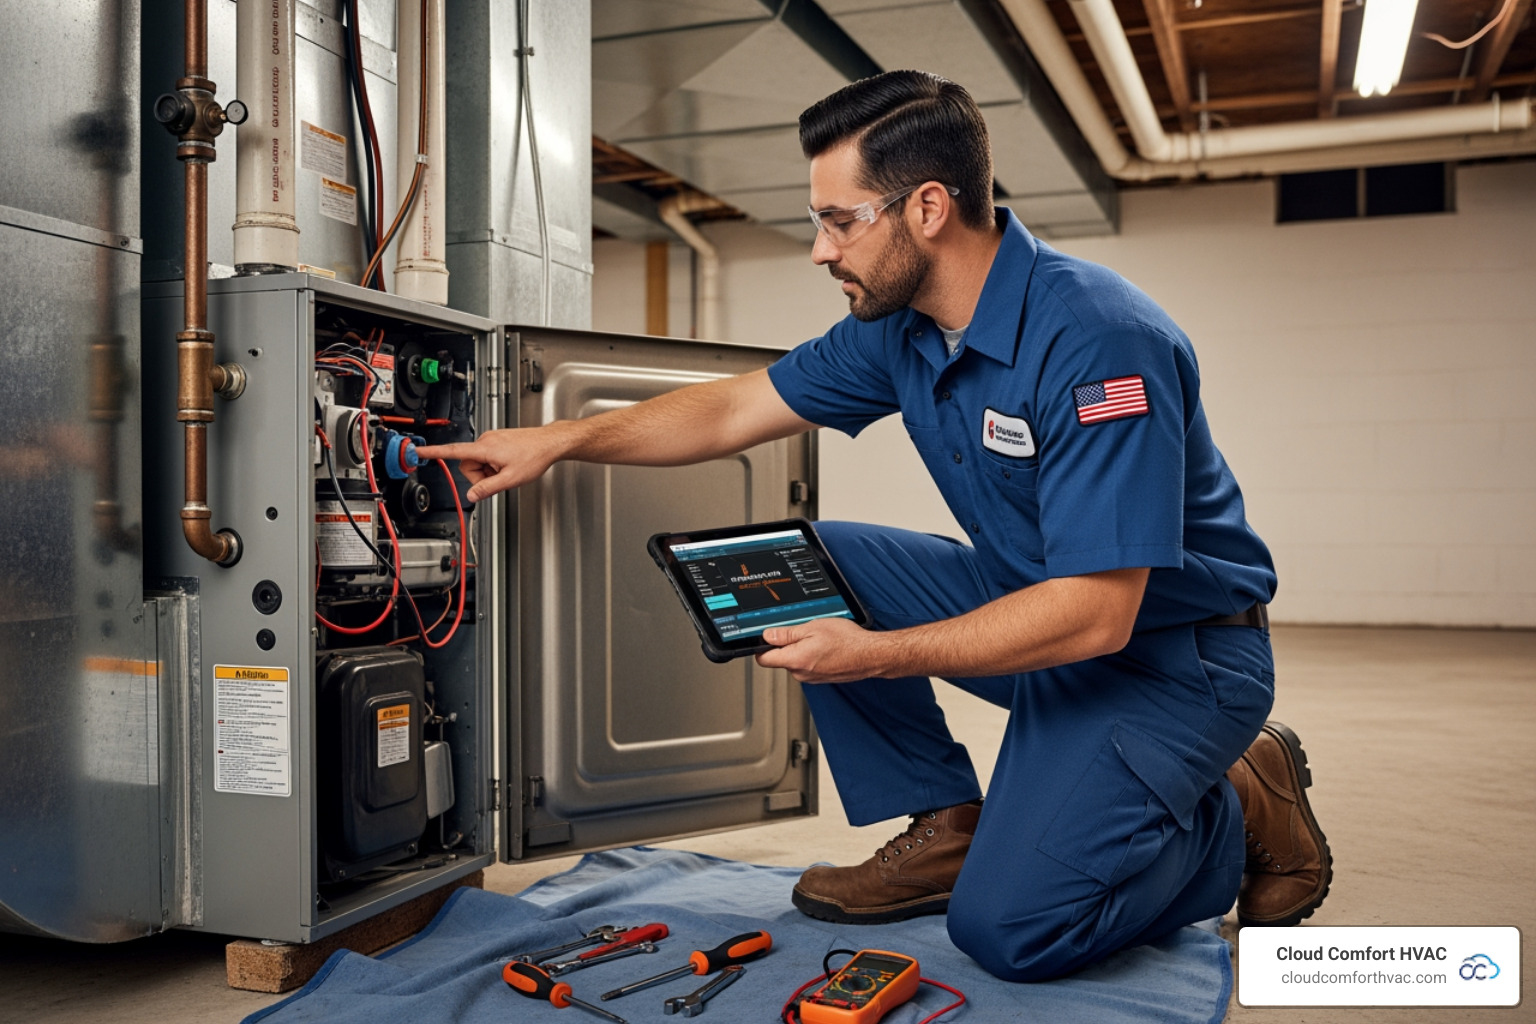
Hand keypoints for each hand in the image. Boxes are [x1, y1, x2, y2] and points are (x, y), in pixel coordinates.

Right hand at [415, 427, 562, 501]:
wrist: (549, 443)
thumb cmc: (534, 456)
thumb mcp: (510, 479)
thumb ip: (487, 489)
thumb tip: (471, 496)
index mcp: (484, 448)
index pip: (452, 451)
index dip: (433, 452)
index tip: (418, 452)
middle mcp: (485, 441)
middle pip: (467, 464)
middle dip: (479, 476)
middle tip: (498, 478)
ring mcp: (491, 440)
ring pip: (478, 462)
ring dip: (488, 471)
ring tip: (507, 470)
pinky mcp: (497, 441)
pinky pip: (487, 457)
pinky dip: (494, 465)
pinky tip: (509, 465)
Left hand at [754, 617, 890, 682]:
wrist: (870, 655)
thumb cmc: (847, 641)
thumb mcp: (813, 627)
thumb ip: (787, 634)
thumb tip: (768, 635)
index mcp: (795, 660)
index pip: (763, 659)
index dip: (762, 646)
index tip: (767, 637)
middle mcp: (801, 674)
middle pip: (780, 659)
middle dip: (786, 645)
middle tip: (802, 631)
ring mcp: (812, 678)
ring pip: (795, 662)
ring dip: (802, 650)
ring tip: (819, 639)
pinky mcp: (821, 678)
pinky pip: (808, 666)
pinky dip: (813, 656)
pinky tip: (826, 647)